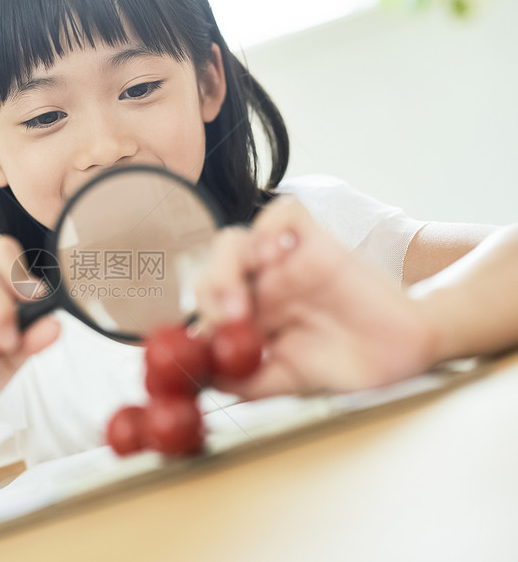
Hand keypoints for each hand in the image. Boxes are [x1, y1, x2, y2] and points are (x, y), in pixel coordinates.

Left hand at [198, 198, 437, 398]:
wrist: (404, 353)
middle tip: (223, 321)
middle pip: (211, 274)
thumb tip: (204, 378)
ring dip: (226, 269)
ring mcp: (283, 262)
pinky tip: (271, 254)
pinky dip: (269, 228)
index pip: (203, 309)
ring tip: (239, 304)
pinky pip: (281, 214)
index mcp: (245, 319)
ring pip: (234, 244)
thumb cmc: (347, 366)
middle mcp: (257, 286)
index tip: (192, 350)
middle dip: (208, 296)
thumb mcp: (289, 381)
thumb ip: (247, 380)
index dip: (192, 323)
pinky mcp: (313, 240)